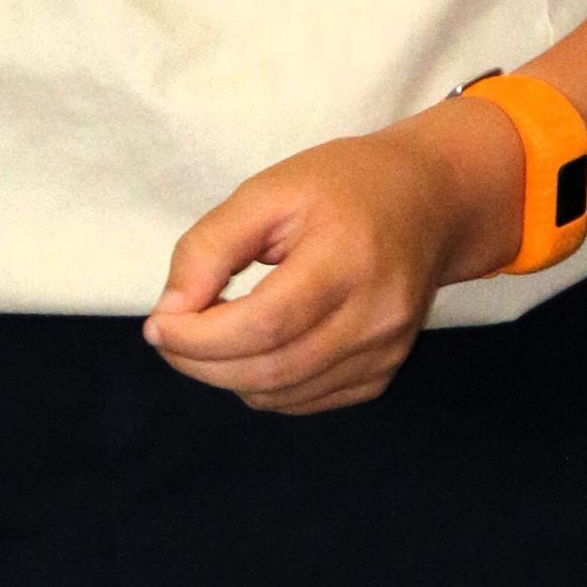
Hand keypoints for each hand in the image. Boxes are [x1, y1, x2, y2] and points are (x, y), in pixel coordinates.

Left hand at [143, 104, 528, 412]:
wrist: (429, 201)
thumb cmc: (345, 186)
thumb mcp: (269, 191)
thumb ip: (211, 246)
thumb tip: (171, 311)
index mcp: (348, 259)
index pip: (263, 324)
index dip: (199, 336)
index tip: (157, 324)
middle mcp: (375, 315)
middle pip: (271, 369)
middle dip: (201, 362)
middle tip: (169, 336)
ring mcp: (385, 350)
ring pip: (283, 394)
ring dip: (226, 377)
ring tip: (206, 338)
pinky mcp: (384, 371)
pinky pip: (307, 400)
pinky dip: (264, 386)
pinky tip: (251, 350)